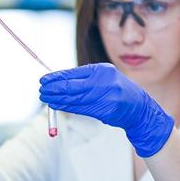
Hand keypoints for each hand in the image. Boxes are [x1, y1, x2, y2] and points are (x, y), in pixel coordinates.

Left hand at [39, 63, 173, 156]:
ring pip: (75, 99)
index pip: (74, 73)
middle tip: (41, 90)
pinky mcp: (105, 110)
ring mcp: (106, 97)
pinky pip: (81, 108)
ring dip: (57, 99)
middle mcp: (104, 82)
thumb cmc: (115, 89)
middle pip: (72, 86)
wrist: (137, 106)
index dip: (57, 77)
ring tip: (46, 99)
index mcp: (102, 70)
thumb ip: (83, 79)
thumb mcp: (103, 77)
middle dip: (54, 88)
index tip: (44, 80)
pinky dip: (67, 107)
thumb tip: (58, 81)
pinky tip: (57, 105)